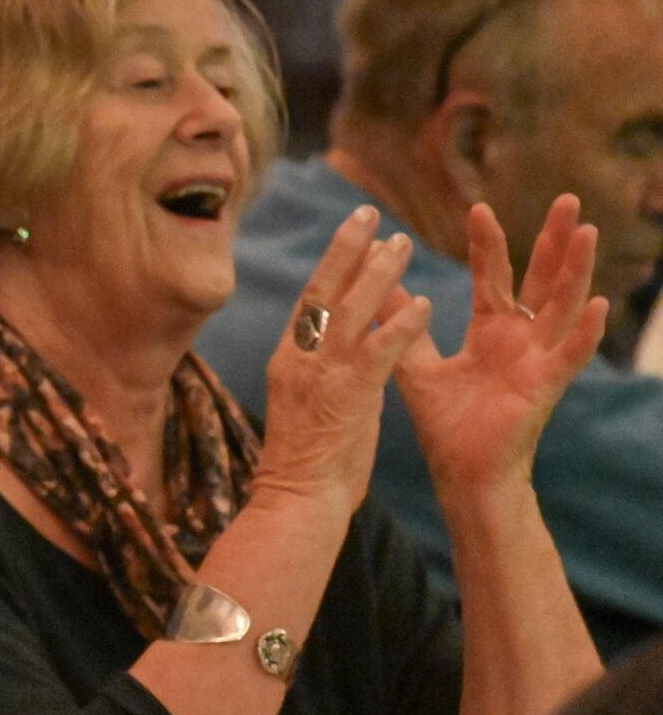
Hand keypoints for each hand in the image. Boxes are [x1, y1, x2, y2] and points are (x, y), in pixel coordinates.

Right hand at [251, 206, 431, 517]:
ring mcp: (322, 375)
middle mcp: (300, 359)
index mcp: (288, 360)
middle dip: (347, 250)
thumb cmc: (306, 462)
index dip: (330, 264)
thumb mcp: (306, 405)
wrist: (296, 500)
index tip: (351, 234)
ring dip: (378, 275)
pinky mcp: (349, 395)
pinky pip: (379, 350)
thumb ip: (321, 370)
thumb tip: (338, 346)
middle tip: (369, 215)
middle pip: (322, 291)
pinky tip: (425, 303)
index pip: (309, 301)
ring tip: (401, 244)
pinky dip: (402, 325)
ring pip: (349, 311)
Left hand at [397, 197, 606, 489]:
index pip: (492, 276)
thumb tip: (376, 288)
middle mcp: (520, 339)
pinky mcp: (545, 387)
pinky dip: (585, 330)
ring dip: (574, 270)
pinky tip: (598, 303)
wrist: (462, 474)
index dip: (488, 244)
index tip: (479, 208)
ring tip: (585, 232)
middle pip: (540, 280)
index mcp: (490, 331)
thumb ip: (400, 325)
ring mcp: (537, 360)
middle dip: (552, 241)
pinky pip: (570, 355)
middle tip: (567, 199)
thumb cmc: (447, 424)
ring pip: (561, 306)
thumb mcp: (417, 365)